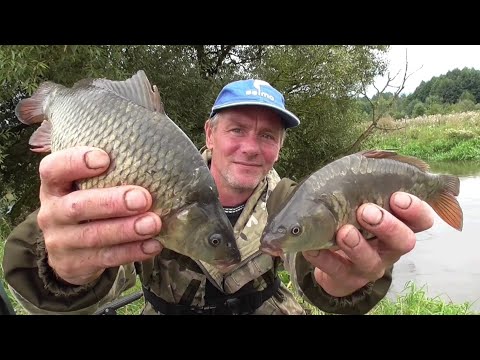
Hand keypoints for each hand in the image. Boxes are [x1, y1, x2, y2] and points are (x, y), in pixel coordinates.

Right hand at [37, 146, 162, 285]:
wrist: (69, 253)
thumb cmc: (88, 205)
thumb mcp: (86, 187)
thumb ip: (108, 175)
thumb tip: (154, 162)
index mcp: (54, 186)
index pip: (53, 169)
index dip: (75, 162)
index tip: (104, 159)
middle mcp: (51, 213)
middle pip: (76, 207)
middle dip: (112, 202)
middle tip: (142, 199)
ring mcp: (60, 242)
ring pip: (93, 236)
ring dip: (126, 230)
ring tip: (153, 223)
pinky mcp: (74, 265)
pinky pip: (106, 258)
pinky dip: (132, 252)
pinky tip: (153, 244)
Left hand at [302, 192, 433, 296]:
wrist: (330, 251)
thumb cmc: (349, 213)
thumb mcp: (360, 193)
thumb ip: (369, 179)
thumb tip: (374, 156)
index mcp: (399, 221)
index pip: (420, 218)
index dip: (415, 208)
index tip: (397, 195)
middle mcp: (390, 245)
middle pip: (405, 241)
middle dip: (388, 225)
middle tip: (366, 211)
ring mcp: (370, 263)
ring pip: (373, 261)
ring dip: (358, 245)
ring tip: (342, 232)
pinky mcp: (347, 277)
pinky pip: (338, 271)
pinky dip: (325, 258)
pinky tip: (312, 247)